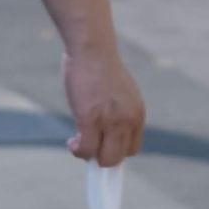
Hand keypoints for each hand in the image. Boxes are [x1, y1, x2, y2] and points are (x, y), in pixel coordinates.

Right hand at [63, 45, 145, 167]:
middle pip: (119, 157)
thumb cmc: (100, 67)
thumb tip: (102, 135)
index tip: (102, 146)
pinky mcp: (90, 119)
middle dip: (102, 156)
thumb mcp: (119, 93)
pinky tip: (71, 142)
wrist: (92, 49)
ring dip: (89, 155)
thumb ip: (117, 113)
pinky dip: (77, 150)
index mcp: (137, 113)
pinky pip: (85, 149)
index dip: (115, 151)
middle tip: (87, 144)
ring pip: (105, 159)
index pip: (132, 148)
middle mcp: (128, 120)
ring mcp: (110, 121)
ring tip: (77, 143)